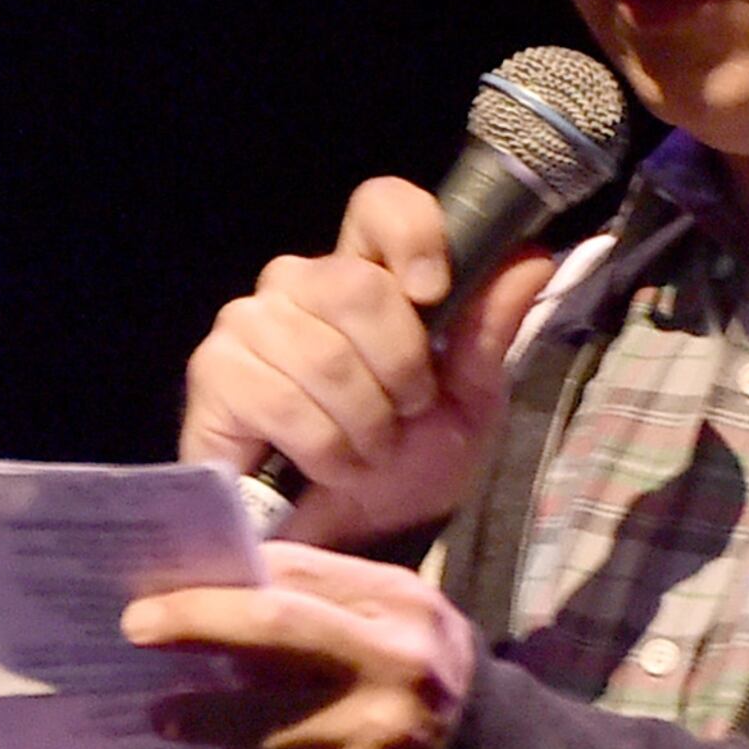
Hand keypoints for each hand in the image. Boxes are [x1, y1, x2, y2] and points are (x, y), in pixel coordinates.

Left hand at [129, 542, 479, 748]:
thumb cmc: (418, 688)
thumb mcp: (394, 629)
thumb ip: (325, 604)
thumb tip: (221, 589)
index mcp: (402, 605)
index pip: (295, 573)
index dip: (223, 579)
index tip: (162, 586)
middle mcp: (393, 662)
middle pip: (271, 625)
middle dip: (195, 621)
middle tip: (137, 628)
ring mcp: (373, 733)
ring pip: (258, 716)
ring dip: (201, 717)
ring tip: (165, 716)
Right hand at [179, 175, 557, 547]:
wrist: (355, 544)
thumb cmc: (408, 469)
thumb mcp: (469, 405)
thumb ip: (490, 331)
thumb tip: (534, 256)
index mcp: (367, 276)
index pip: (380, 205)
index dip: (412, 235)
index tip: (432, 294)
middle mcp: (300, 284)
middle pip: (356, 285)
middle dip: (399, 370)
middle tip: (402, 417)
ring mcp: (249, 325)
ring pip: (324, 352)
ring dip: (363, 423)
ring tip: (366, 453)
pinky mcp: (215, 375)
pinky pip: (280, 397)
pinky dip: (321, 446)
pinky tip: (323, 466)